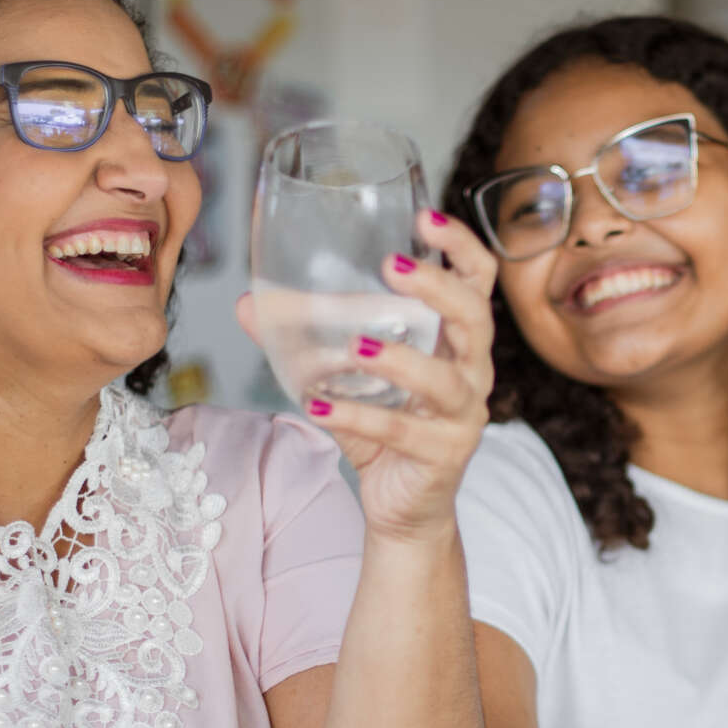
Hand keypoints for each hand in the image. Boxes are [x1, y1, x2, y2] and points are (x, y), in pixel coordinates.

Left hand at [253, 212, 495, 544]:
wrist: (404, 508)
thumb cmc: (386, 428)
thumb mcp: (348, 377)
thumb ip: (307, 340)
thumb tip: (250, 305)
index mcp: (457, 339)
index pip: (478, 280)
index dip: (459, 245)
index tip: (424, 219)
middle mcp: (471, 371)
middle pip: (474, 317)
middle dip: (437, 287)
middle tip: (391, 267)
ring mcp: (462, 415)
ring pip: (445, 379)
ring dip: (399, 359)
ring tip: (354, 348)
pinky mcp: (442, 454)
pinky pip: (403, 431)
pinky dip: (358, 417)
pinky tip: (319, 407)